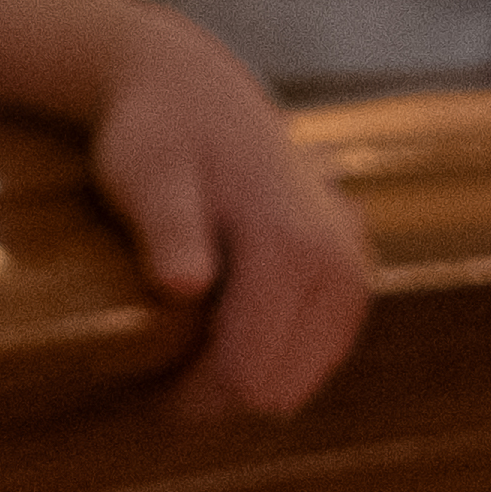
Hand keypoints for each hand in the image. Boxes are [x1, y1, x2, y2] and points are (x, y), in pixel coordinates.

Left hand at [81, 14, 375, 417]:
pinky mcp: (352, 277)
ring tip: (177, 355)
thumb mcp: (144, 174)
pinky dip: (266, 357)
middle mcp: (342, 265)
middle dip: (213, 399)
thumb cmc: (157, 136)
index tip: (136, 396)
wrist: (194, 89)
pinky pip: (312, 354)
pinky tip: (218, 330)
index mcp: (296, 249)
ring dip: (240, 380)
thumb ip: (167, 230)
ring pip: (298, 382)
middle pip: (277, 392)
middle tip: (148, 382)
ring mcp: (354, 271)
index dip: (188, 402)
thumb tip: (185, 285)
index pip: (248, 377)